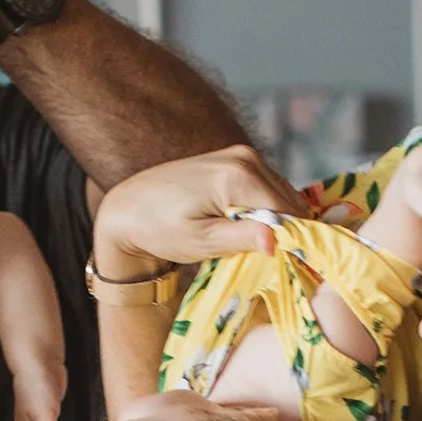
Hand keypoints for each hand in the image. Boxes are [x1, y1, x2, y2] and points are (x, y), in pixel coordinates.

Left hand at [95, 145, 310, 272]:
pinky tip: (242, 226)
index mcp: (239, 176)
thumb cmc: (160, 230)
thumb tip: (275, 240)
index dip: (291, 241)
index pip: (288, 212)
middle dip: (283, 229)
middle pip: (289, 201)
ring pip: (281, 194)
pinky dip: (263, 208)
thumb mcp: (201, 241)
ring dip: (273, 220)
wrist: (130, 207)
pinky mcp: (235, 159)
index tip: (284, 265)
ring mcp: (241, 154)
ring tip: (249, 243)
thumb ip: (240, 239)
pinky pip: (266, 188)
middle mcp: (245, 157)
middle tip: (264, 257)